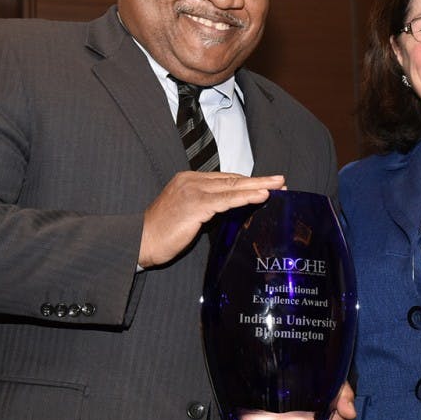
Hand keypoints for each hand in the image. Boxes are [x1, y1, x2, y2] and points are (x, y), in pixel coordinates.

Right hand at [139, 171, 284, 267]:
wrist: (140, 241)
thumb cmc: (162, 233)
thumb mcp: (187, 215)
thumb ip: (206, 208)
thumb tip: (230, 210)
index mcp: (188, 180)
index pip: (224, 179)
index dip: (247, 182)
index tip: (266, 185)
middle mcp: (191, 181)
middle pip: (232, 179)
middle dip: (258, 181)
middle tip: (280, 180)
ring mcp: (193, 191)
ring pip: (232, 187)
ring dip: (258, 186)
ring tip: (278, 186)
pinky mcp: (195, 204)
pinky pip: (227, 200)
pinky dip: (246, 197)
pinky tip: (262, 196)